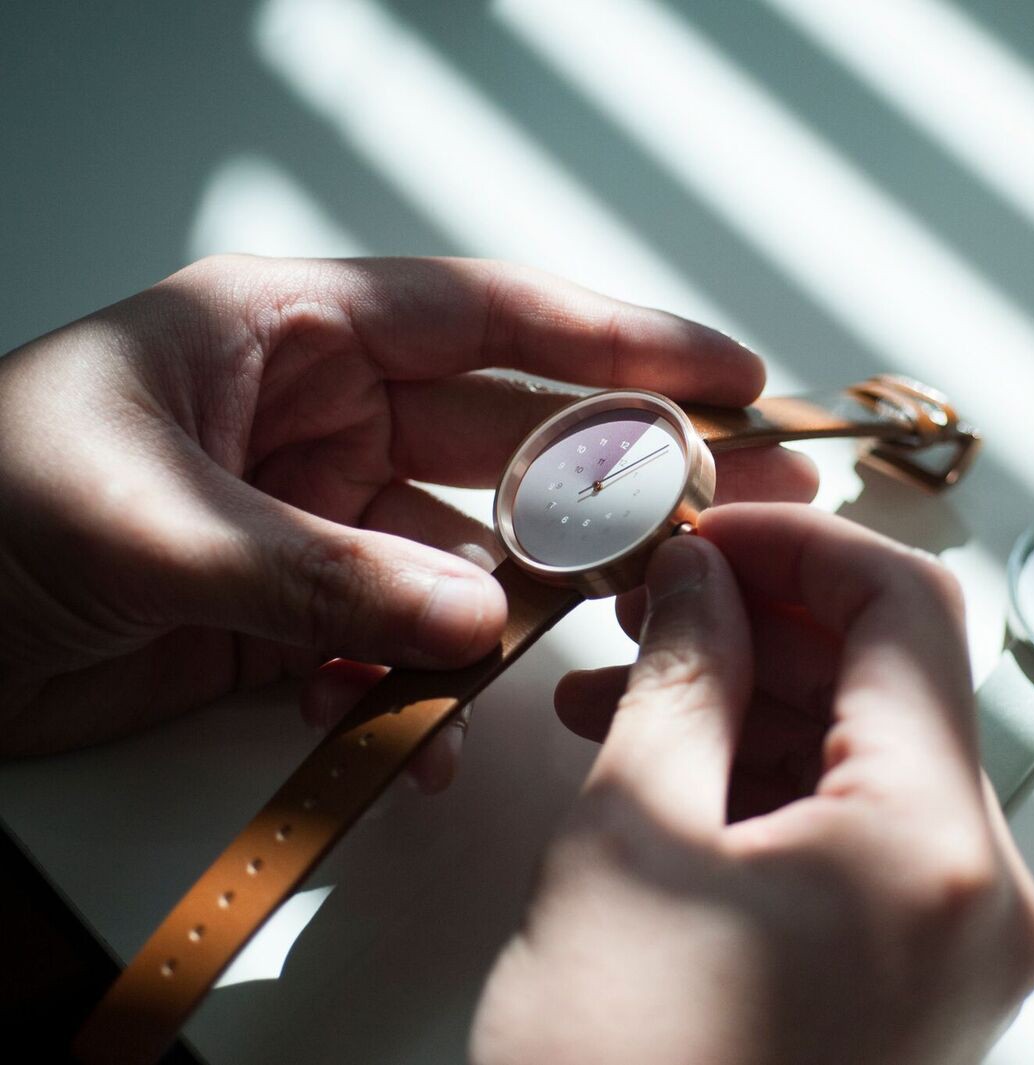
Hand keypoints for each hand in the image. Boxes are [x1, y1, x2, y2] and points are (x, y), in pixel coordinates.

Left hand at [0, 255, 815, 778]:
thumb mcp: (145, 523)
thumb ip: (319, 577)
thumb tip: (473, 625)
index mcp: (285, 333)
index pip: (487, 317)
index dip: (619, 340)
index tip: (728, 372)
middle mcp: (315, 413)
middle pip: (505, 439)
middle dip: (618, 480)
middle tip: (731, 508)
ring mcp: (308, 514)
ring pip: (457, 561)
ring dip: (509, 616)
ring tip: (580, 649)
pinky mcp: (285, 610)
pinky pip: (391, 645)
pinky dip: (412, 695)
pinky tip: (423, 736)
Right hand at [471, 505, 1033, 1064]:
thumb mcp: (628, 843)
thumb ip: (678, 673)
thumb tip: (697, 576)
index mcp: (936, 846)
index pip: (907, 609)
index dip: (798, 544)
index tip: (704, 529)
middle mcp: (983, 896)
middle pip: (895, 682)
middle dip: (768, 622)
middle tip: (650, 599)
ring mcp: (957, 948)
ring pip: (870, 759)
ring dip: (756, 702)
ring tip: (625, 687)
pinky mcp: (914, 985)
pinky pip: (860, 838)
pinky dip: (771, 786)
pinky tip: (670, 765)